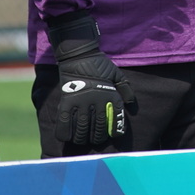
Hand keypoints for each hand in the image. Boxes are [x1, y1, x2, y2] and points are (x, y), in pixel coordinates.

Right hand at [47, 12, 134, 148]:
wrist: (80, 55)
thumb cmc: (99, 66)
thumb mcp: (117, 75)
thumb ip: (125, 89)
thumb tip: (130, 104)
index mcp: (111, 96)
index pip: (115, 120)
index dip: (115, 131)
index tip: (112, 135)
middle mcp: (97, 102)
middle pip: (98, 129)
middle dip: (97, 137)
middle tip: (95, 138)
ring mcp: (81, 102)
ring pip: (82, 129)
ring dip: (82, 138)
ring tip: (82, 139)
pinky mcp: (67, 102)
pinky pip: (65, 123)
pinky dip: (65, 133)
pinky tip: (67, 136)